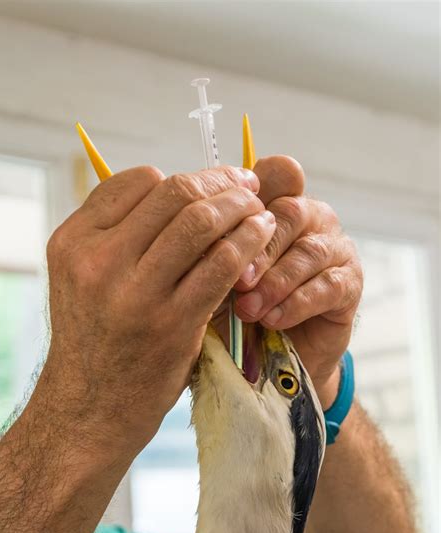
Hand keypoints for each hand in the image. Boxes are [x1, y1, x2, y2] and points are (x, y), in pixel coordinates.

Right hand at [40, 165, 274, 467]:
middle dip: (219, 181)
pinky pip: (221, 265)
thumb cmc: (96, 342)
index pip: (136, 181)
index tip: (210, 182)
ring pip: (200, 222)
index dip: (182, 176)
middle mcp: (98, 262)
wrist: (90, 410)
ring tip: (259, 209)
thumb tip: (179, 194)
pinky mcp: (172, 325)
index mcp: (73, 243)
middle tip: (246, 184)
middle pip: (173, 193)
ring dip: (240, 207)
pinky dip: (248, 243)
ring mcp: (135, 294)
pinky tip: (261, 238)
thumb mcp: (85, 281)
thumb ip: (118, 237)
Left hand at [232, 156, 362, 407]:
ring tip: (249, 309)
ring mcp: (335, 249)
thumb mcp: (218, 275)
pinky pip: (328, 286)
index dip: (255, 190)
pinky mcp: (350, 284)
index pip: (277, 174)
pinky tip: (273, 320)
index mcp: (278, 203)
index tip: (228, 218)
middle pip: (290, 213)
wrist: (271, 356)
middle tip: (236, 280)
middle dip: (259, 248)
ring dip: (276, 281)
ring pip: (309, 251)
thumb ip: (212, 244)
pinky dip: (297, 303)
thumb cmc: (241, 305)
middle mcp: (312, 218)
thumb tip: (184, 216)